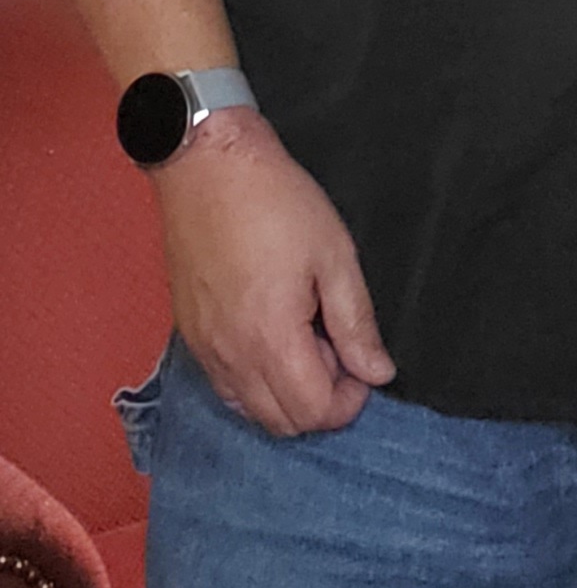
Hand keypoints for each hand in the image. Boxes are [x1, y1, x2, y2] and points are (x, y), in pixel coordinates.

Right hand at [151, 108, 396, 436]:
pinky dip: (253, 382)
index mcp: (270, 338)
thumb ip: (356, 323)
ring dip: (285, 394)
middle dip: (319, 400)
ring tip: (304, 338)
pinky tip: (270, 336)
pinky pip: (223, 385)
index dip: (349, 400)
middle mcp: (230, 355)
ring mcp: (203, 347)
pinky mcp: (188, 333)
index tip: (361, 363)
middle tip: (335, 346)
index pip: (313, 412)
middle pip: (281, 423)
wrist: (205, 164)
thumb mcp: (334, 255)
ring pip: (249, 410)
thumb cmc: (275, 201)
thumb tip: (377, 374)